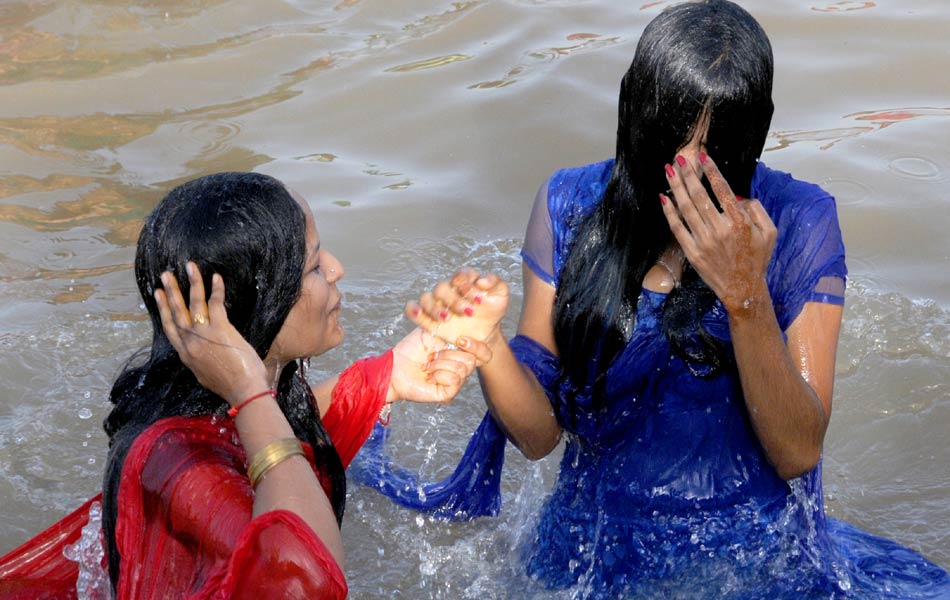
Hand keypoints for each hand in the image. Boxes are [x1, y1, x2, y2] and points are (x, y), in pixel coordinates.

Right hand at [154, 262, 268, 405]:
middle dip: (170, 292)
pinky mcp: (220, 330)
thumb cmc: (231, 387)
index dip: (163, 310)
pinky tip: (215, 277)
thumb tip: (204, 354)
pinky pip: (216, 304)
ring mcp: (203, 335)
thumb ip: (202, 361)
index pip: (170, 329)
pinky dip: (215, 289)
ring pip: (193, 304)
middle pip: (176, 313)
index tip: (157, 295)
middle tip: (165, 275)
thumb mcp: (207, 375)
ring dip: (191, 283)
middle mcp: (190, 343)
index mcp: (186, 356)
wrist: (243, 391)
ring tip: (188, 267)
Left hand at [388, 327, 491, 403]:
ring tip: (428, 366)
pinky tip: (428, 376)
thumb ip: (451, 328)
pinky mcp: (448, 393)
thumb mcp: (434, 330)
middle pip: (472, 360)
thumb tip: (468, 327)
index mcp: (459, 353)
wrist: (395, 366)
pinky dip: (438, 374)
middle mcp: (459, 369)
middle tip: (433, 355)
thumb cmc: (411, 349)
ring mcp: (455, 382)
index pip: (484, 354)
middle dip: (449, 353)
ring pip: (462, 369)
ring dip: (440, 364)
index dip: (478, 347)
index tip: (461, 339)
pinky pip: (453, 380)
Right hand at [405, 270, 509, 358]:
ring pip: (426, 297)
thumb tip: (481, 281)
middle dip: (454, 301)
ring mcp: (436, 303)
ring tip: (447, 320)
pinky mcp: (427, 317)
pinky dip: (413, 310)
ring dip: (435, 308)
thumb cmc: (491, 311)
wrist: (485, 333)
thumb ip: (496, 283)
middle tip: (468, 313)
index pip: (460, 275)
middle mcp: (448, 290)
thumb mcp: (501, 296)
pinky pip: (412, 308)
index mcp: (464, 281)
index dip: (468, 286)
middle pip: (442, 288)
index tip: (479, 300)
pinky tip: (419, 314)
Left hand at [661, 153, 776, 313]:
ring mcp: (704, 241)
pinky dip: (669, 212)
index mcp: (740, 222)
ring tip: (669, 171)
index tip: (702, 157)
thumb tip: (738, 196)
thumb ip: (758, 210)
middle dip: (688, 174)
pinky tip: (664, 198)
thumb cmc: (757, 260)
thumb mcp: (769, 233)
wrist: (743, 290)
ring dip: (676, 187)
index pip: (722, 189)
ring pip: (686, 208)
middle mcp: (720, 229)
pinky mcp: (692, 252)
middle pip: (699, 195)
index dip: (711, 171)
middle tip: (680, 160)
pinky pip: (677, 228)